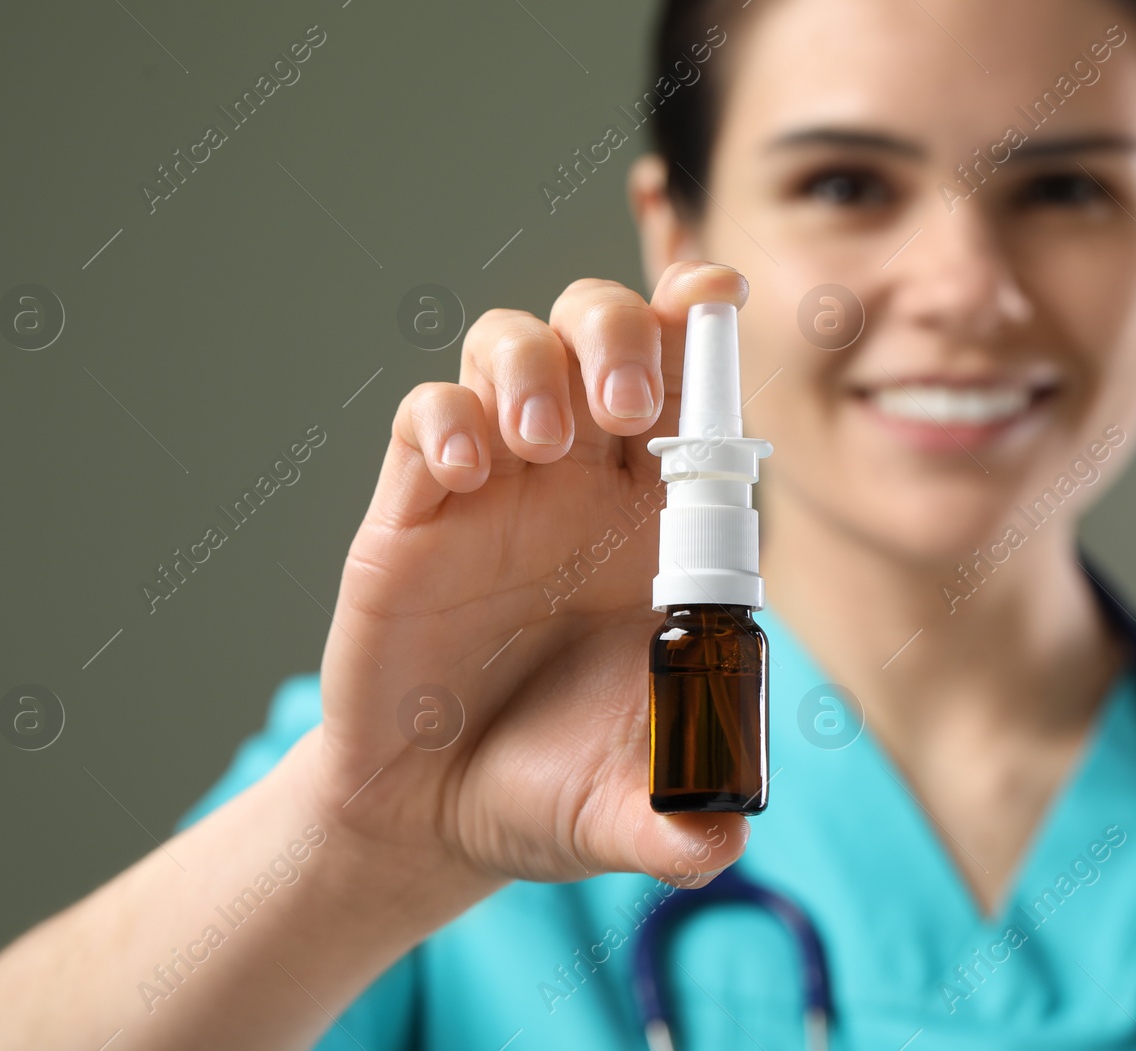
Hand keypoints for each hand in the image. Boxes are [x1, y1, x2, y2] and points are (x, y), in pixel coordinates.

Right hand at [311, 261, 751, 892]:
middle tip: (624, 410)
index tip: (719, 295)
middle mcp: (578, 487)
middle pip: (602, 334)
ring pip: (512, 344)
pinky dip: (446, 417)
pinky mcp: (413, 507)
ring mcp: (494, 487)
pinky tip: (462, 473)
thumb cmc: (540, 790)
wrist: (426, 813)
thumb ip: (675, 823)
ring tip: (540, 446)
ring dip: (534, 363)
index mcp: (653, 529)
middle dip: (620, 333)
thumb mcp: (619, 813)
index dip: (703, 337)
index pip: (690, 402)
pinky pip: (427, 413)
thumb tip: (722, 840)